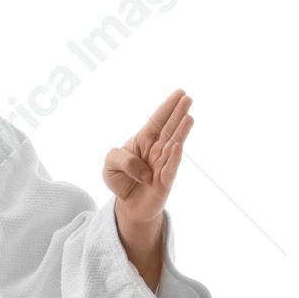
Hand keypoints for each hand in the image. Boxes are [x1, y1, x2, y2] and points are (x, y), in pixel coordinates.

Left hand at [103, 89, 191, 227]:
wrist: (127, 204)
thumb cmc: (121, 179)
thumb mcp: (110, 164)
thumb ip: (121, 159)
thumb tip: (144, 170)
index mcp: (144, 140)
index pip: (157, 121)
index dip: (167, 107)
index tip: (180, 93)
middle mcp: (157, 150)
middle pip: (168, 130)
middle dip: (177, 114)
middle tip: (188, 99)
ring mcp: (163, 165)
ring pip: (172, 146)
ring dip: (180, 133)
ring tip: (188, 118)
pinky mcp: (164, 182)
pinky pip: (169, 169)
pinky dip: (173, 158)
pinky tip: (178, 146)